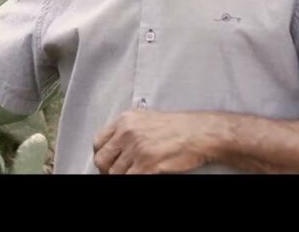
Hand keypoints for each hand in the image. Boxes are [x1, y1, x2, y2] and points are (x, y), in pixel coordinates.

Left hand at [93, 110, 220, 173]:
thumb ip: (128, 130)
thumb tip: (116, 147)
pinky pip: (129, 179)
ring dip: (121, 176)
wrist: (199, 133)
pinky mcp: (146, 164)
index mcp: (125, 120)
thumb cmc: (180, 127)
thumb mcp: (147, 119)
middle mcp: (127, 133)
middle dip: (107, 170)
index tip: (108, 162)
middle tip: (117, 174)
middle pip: (102, 160)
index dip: (102, 156)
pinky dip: (132, 179)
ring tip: (132, 174)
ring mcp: (136, 149)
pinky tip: (142, 175)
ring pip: (114, 174)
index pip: (98, 142)